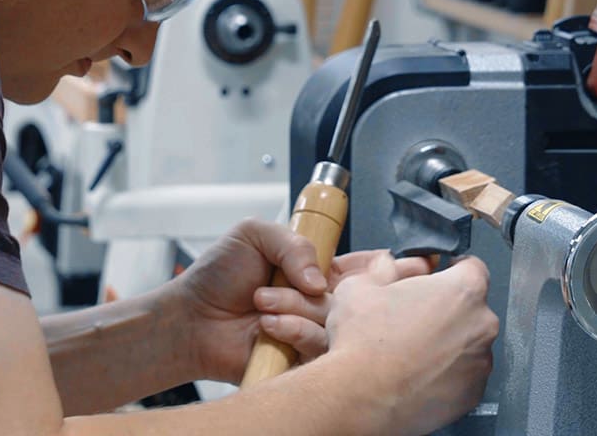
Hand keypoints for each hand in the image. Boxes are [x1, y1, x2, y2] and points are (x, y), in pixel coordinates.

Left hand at [170, 218, 430, 383]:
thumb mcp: (254, 235)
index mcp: (316, 272)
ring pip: (336, 322)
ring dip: (300, 306)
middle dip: (354, 290)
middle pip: (358, 298)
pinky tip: (269, 324)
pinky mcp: (302, 360)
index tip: (405, 263)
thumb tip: (321, 278)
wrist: (191, 319)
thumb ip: (294, 242)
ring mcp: (312, 332)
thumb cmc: (217, 276)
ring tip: (263, 299)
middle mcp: (319, 304)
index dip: (385, 267)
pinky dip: (295, 331)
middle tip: (329, 284)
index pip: (362, 269)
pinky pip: (318, 350)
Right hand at [325, 253, 499, 435]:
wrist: (359, 398)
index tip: (437, 278)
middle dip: (445, 311)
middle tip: (412, 319)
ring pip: (467, 345)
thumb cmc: (362, 342)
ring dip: (446, 344)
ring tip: (410, 352)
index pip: (472, 267)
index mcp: (463, 291)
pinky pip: (463, 377)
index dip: (450, 270)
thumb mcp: (360, 284)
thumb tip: (386, 267)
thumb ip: (384, 269)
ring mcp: (480, 363)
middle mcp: (481, 325)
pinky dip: (445, 375)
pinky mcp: (472, 395)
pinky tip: (416, 375)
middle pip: (470, 309)